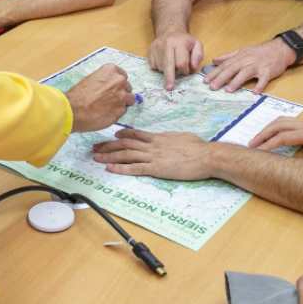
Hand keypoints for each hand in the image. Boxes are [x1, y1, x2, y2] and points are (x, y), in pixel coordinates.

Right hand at [66, 64, 134, 132]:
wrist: (73, 110)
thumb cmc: (78, 95)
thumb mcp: (90, 79)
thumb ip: (104, 81)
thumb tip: (110, 87)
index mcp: (111, 70)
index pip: (122, 75)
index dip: (117, 83)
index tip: (113, 88)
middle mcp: (119, 81)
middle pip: (127, 87)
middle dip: (121, 93)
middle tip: (110, 99)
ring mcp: (122, 96)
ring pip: (129, 99)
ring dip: (122, 103)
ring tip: (109, 107)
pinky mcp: (121, 110)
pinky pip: (123, 111)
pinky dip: (117, 113)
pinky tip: (106, 114)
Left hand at [91, 129, 213, 179]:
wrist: (207, 156)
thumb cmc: (199, 148)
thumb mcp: (182, 138)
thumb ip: (171, 139)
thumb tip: (169, 140)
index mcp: (159, 137)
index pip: (136, 134)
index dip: (122, 135)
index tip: (112, 136)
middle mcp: (153, 145)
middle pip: (125, 143)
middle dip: (109, 145)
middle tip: (95, 146)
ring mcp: (153, 156)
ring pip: (126, 154)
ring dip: (109, 155)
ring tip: (96, 156)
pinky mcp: (156, 169)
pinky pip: (134, 168)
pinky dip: (120, 168)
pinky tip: (110, 168)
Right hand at [148, 32, 202, 89]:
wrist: (169, 30)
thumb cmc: (184, 41)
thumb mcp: (196, 44)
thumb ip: (198, 56)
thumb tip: (193, 67)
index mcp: (179, 43)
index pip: (181, 63)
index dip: (184, 70)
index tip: (186, 71)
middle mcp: (166, 44)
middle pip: (168, 66)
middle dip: (169, 78)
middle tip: (169, 88)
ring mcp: (156, 48)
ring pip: (161, 67)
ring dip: (167, 71)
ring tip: (172, 64)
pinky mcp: (149, 52)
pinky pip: (153, 66)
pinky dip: (159, 68)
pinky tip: (164, 62)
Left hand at [206, 38, 294, 92]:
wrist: (280, 48)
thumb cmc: (260, 51)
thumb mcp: (242, 51)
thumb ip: (228, 56)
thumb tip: (214, 60)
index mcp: (240, 57)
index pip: (225, 65)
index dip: (215, 72)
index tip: (205, 80)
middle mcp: (247, 61)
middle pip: (232, 69)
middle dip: (221, 78)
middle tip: (212, 86)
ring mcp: (258, 66)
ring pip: (245, 73)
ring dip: (237, 81)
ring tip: (228, 90)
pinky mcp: (268, 71)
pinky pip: (263, 79)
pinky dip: (260, 85)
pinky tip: (255, 92)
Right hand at [248, 113, 302, 162]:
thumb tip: (299, 168)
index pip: (284, 137)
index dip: (269, 144)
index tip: (258, 151)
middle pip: (278, 125)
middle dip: (262, 134)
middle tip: (250, 145)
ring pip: (281, 121)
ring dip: (267, 129)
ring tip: (257, 140)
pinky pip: (287, 122)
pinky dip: (275, 127)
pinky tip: (272, 135)